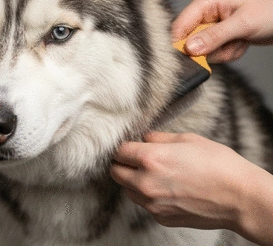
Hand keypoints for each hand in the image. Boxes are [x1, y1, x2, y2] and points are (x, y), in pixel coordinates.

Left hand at [110, 132, 272, 244]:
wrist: (240, 198)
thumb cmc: (218, 164)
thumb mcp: (187, 139)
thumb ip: (159, 137)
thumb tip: (145, 138)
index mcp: (151, 159)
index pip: (119, 152)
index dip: (123, 146)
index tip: (129, 146)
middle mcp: (147, 183)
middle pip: (116, 172)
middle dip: (122, 163)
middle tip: (134, 158)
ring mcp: (153, 204)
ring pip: (127, 190)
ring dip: (132, 180)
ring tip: (150, 173)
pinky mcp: (162, 218)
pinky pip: (144, 204)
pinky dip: (147, 195)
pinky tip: (164, 187)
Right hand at [171, 0, 272, 62]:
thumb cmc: (270, 11)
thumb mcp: (242, 24)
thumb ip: (214, 36)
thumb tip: (190, 48)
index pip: (180, 25)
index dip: (182, 44)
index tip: (192, 59)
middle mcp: (203, 10)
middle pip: (191, 40)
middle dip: (212, 49)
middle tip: (233, 44)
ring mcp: (209, 22)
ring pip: (202, 49)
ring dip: (222, 51)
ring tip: (240, 41)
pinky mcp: (215, 32)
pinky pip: (212, 51)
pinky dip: (227, 52)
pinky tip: (240, 43)